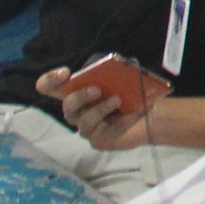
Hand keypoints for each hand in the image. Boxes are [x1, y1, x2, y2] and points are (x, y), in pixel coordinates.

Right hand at [35, 66, 155, 152]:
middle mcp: (78, 109)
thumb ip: (112, 68)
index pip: (49, 87)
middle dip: (79, 96)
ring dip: (97, 107)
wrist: (155, 111)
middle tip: (97, 90)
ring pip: (79, 118)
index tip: (64, 73)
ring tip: (117, 99)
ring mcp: (85, 126)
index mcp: (78, 90)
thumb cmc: (136, 90)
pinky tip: (121, 108)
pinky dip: (106, 116)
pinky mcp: (96, 139)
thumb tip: (108, 63)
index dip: (50, 80)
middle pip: (66, 105)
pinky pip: (92, 129)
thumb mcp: (124, 74)